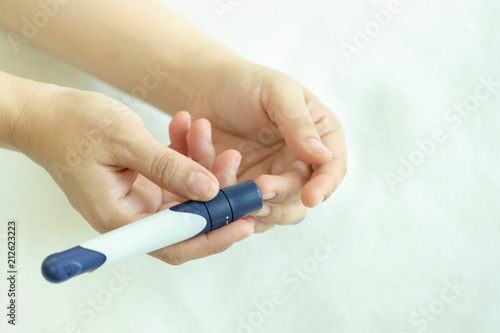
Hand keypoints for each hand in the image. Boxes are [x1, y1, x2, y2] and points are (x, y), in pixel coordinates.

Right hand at [12, 83, 252, 263]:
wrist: (49, 114)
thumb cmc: (74, 126)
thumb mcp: (125, 141)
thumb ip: (168, 166)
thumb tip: (209, 190)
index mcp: (120, 218)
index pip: (174, 244)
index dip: (213, 238)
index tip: (244, 223)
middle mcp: (132, 217)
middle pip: (187, 224)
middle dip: (217, 198)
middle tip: (237, 168)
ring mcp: (140, 201)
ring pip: (187, 197)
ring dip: (202, 168)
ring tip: (206, 132)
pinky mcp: (145, 185)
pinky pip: (177, 177)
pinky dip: (186, 156)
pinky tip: (188, 129)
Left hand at [186, 60, 346, 231]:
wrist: (206, 88)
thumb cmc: (246, 83)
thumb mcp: (278, 93)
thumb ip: (299, 124)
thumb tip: (323, 156)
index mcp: (317, 138)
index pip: (332, 169)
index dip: (325, 186)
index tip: (312, 197)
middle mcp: (297, 165)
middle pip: (300, 198)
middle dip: (280, 198)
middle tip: (259, 188)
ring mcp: (270, 181)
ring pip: (271, 213)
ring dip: (251, 205)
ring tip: (230, 182)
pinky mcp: (242, 192)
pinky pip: (237, 208)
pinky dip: (222, 195)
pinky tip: (208, 166)